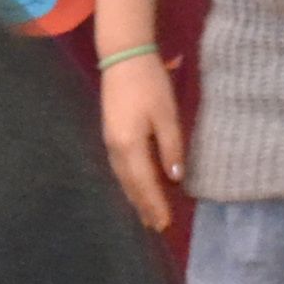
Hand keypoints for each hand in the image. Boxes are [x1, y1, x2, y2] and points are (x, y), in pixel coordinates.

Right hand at [99, 54, 183, 233]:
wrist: (123, 58)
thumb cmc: (149, 85)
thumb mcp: (167, 115)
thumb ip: (171, 147)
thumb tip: (175, 177)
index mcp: (130, 146)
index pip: (144, 183)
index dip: (155, 204)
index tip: (164, 223)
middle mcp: (115, 148)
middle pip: (130, 185)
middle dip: (143, 205)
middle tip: (155, 226)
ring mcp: (109, 140)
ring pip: (122, 177)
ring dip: (134, 196)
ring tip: (146, 212)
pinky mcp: (110, 133)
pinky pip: (119, 167)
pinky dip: (129, 181)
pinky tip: (136, 184)